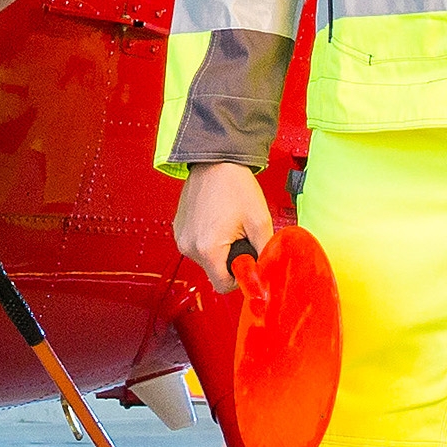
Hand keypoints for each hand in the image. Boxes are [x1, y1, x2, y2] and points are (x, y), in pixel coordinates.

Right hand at [175, 163, 272, 290]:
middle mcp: (189, 247)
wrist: (215, 160)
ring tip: (228, 224)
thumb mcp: (259, 221)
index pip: (223, 286)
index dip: (240, 277)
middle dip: (231, 259)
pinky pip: (198, 246)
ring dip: (220, 249)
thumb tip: (267, 274)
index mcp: (208, 249)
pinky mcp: (179, 230)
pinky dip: (209, 239)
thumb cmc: (235, 186)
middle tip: (240, 235)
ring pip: (207, 260)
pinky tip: (217, 220)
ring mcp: (181, 238)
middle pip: (215, 272)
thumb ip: (264, 253)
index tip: (248, 261)